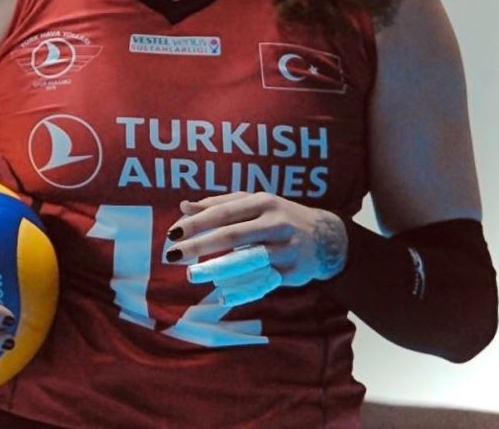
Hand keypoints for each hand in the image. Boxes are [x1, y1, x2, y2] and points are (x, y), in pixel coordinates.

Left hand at [166, 192, 347, 304]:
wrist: (326, 237)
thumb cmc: (278, 216)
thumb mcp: (253, 203)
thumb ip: (218, 205)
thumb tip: (183, 206)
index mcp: (262, 202)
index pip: (223, 212)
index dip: (197, 223)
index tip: (172, 233)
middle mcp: (274, 223)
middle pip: (232, 235)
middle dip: (200, 246)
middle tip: (172, 255)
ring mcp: (284, 249)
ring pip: (246, 260)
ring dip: (217, 269)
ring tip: (192, 275)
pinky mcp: (291, 273)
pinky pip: (262, 283)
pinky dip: (242, 291)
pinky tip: (222, 296)